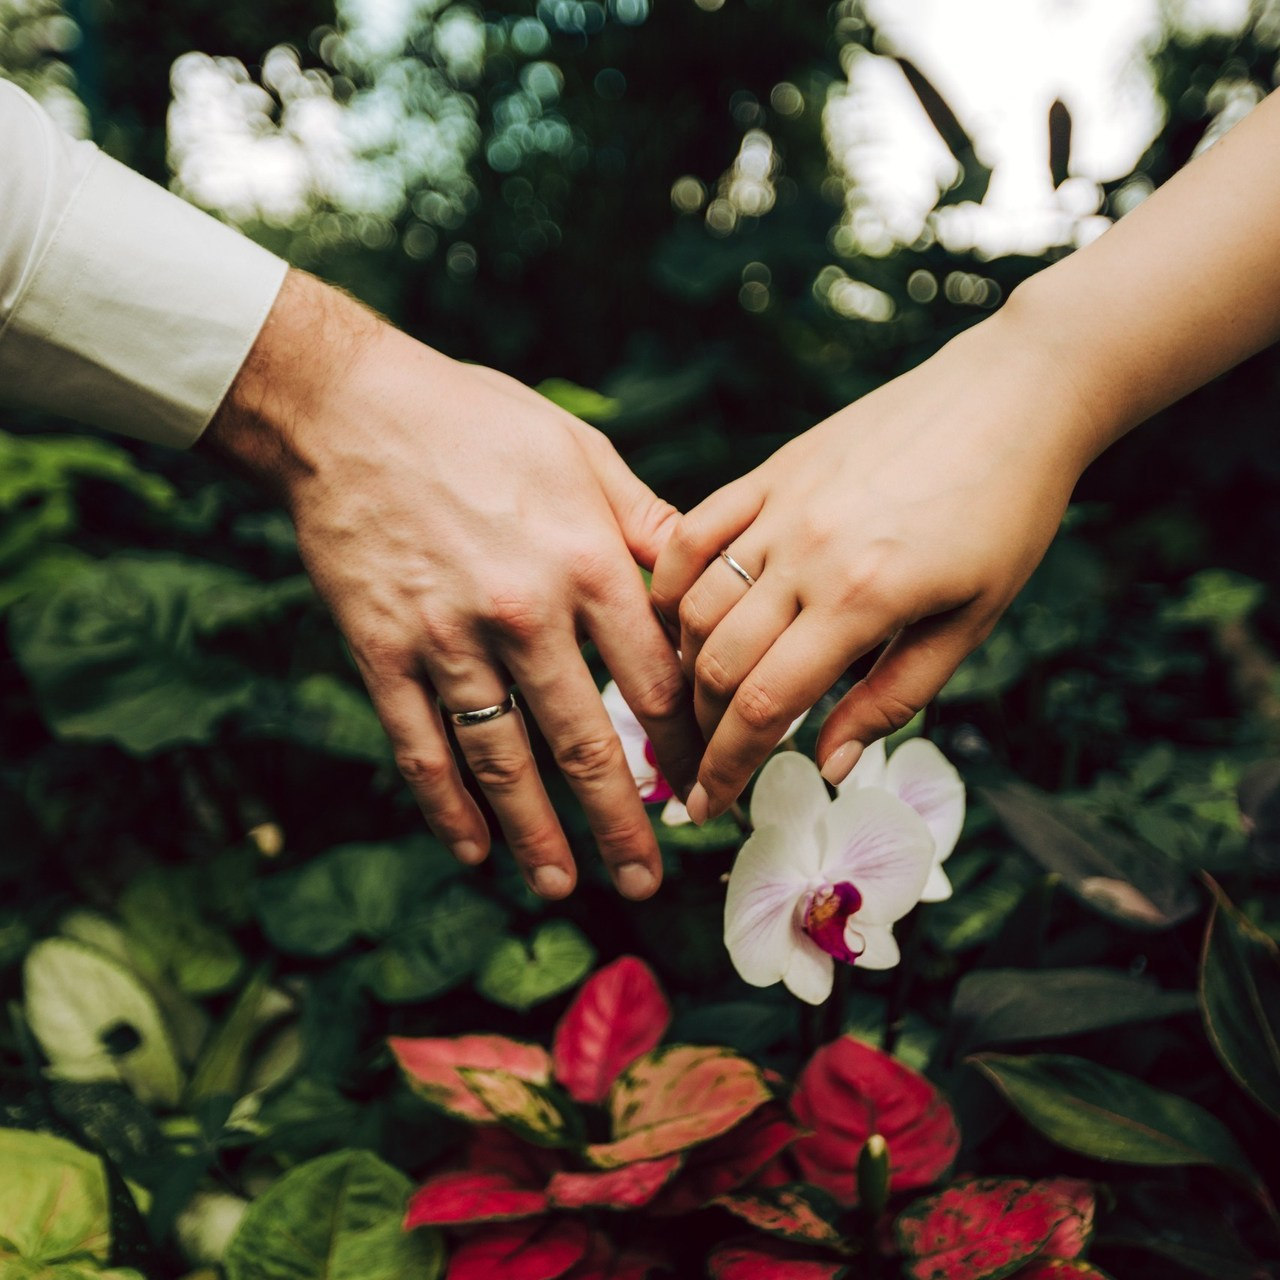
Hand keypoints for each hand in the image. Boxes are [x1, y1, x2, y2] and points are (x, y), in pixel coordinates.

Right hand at [204, 271, 699, 897]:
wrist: (350, 410)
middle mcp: (525, 613)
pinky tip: (473, 850)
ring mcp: (448, 640)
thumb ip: (647, 526)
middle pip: (588, 743)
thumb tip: (704, 581)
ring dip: (537, 834)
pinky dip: (446, 806)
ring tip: (562, 885)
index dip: (684, 744)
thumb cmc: (479, 423)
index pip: (656, 682)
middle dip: (622, 822)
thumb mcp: (582, 455)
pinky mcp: (383, 652)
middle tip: (646, 878)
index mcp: (588, 562)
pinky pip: (421, 747)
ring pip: (504, 762)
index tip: (699, 783)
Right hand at [651, 305, 1098, 821]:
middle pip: (715, 663)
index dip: (729, 765)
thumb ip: (894, 695)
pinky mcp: (771, 471)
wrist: (1014, 396)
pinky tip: (675, 616)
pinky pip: (693, 531)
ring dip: (683, 664)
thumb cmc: (1009, 513)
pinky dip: (670, 581)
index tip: (710, 804)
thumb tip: (831, 763)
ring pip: (695, 603)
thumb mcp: (972, 620)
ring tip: (698, 700)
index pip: (764, 705)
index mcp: (863, 599)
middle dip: (700, 729)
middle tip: (706, 763)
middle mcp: (807, 553)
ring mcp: (781, 506)